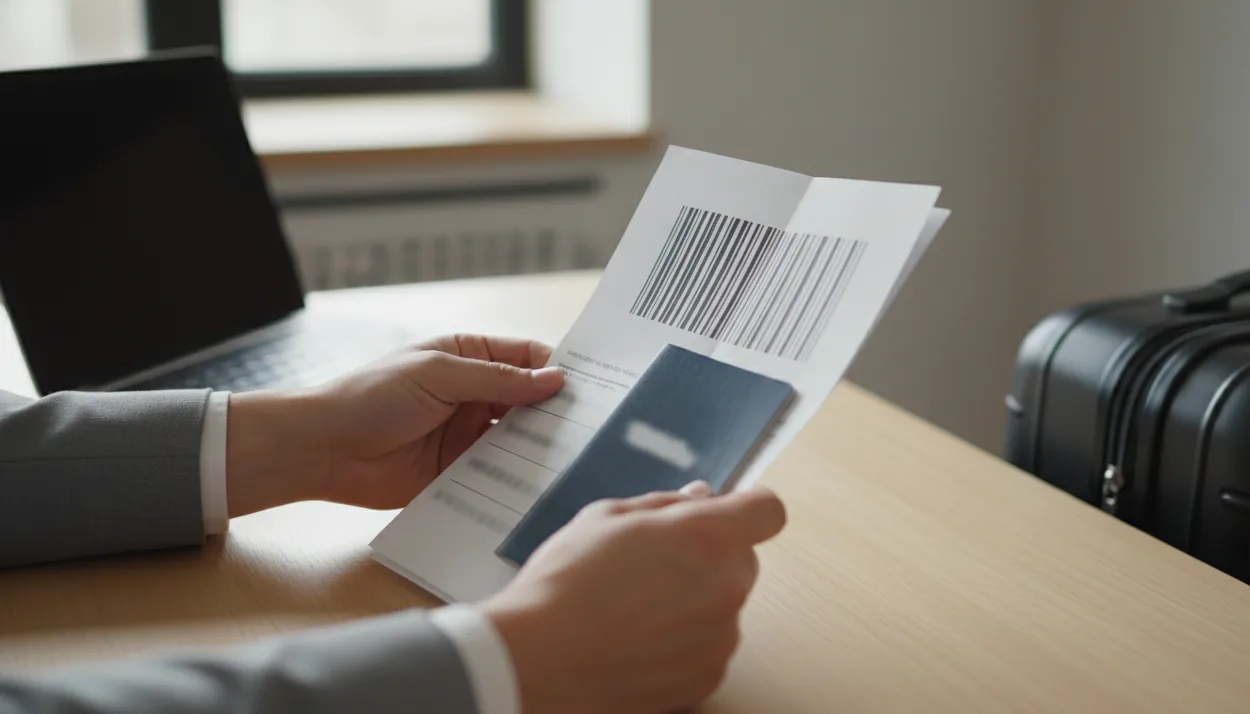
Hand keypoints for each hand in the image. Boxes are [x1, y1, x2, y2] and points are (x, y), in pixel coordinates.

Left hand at [224, 334, 562, 515]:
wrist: (324, 449)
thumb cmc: (371, 396)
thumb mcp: (438, 375)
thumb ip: (497, 379)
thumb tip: (554, 380)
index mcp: (468, 356)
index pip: (527, 358)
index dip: (557, 370)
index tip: (592, 387)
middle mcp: (473, 394)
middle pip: (529, 401)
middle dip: (557, 411)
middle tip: (594, 426)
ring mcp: (468, 434)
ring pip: (518, 439)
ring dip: (540, 446)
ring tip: (573, 456)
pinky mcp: (460, 471)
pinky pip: (498, 473)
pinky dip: (517, 477)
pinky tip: (540, 483)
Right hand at [483, 482, 786, 713]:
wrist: (539, 662)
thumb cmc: (565, 585)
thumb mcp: (606, 517)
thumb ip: (665, 505)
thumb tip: (700, 499)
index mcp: (706, 537)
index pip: (767, 511)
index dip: (747, 509)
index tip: (725, 514)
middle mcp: (726, 587)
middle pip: (743, 559)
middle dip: (710, 555)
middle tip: (655, 562)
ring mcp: (720, 639)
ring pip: (724, 605)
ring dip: (696, 600)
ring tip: (636, 607)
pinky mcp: (707, 678)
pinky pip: (709, 647)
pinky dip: (685, 642)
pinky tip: (638, 640)